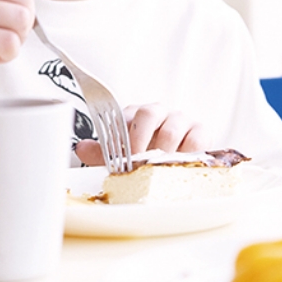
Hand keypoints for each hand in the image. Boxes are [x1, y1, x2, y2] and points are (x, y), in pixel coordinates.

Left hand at [74, 103, 207, 165]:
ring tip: (158, 169)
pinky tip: (180, 166)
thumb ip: (102, 152)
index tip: (123, 156)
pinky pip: (198, 139)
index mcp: (138, 113)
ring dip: (164, 151)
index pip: (130, 114)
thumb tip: (81, 148)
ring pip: (174, 128)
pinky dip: (189, 154)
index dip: (126, 136)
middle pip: (151, 114)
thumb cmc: (145, 152)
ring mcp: (181, 120)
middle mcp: (160, 112)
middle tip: (138, 163)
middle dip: (142, 142)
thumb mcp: (121, 153)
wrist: (173, 157)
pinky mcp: (200, 132)